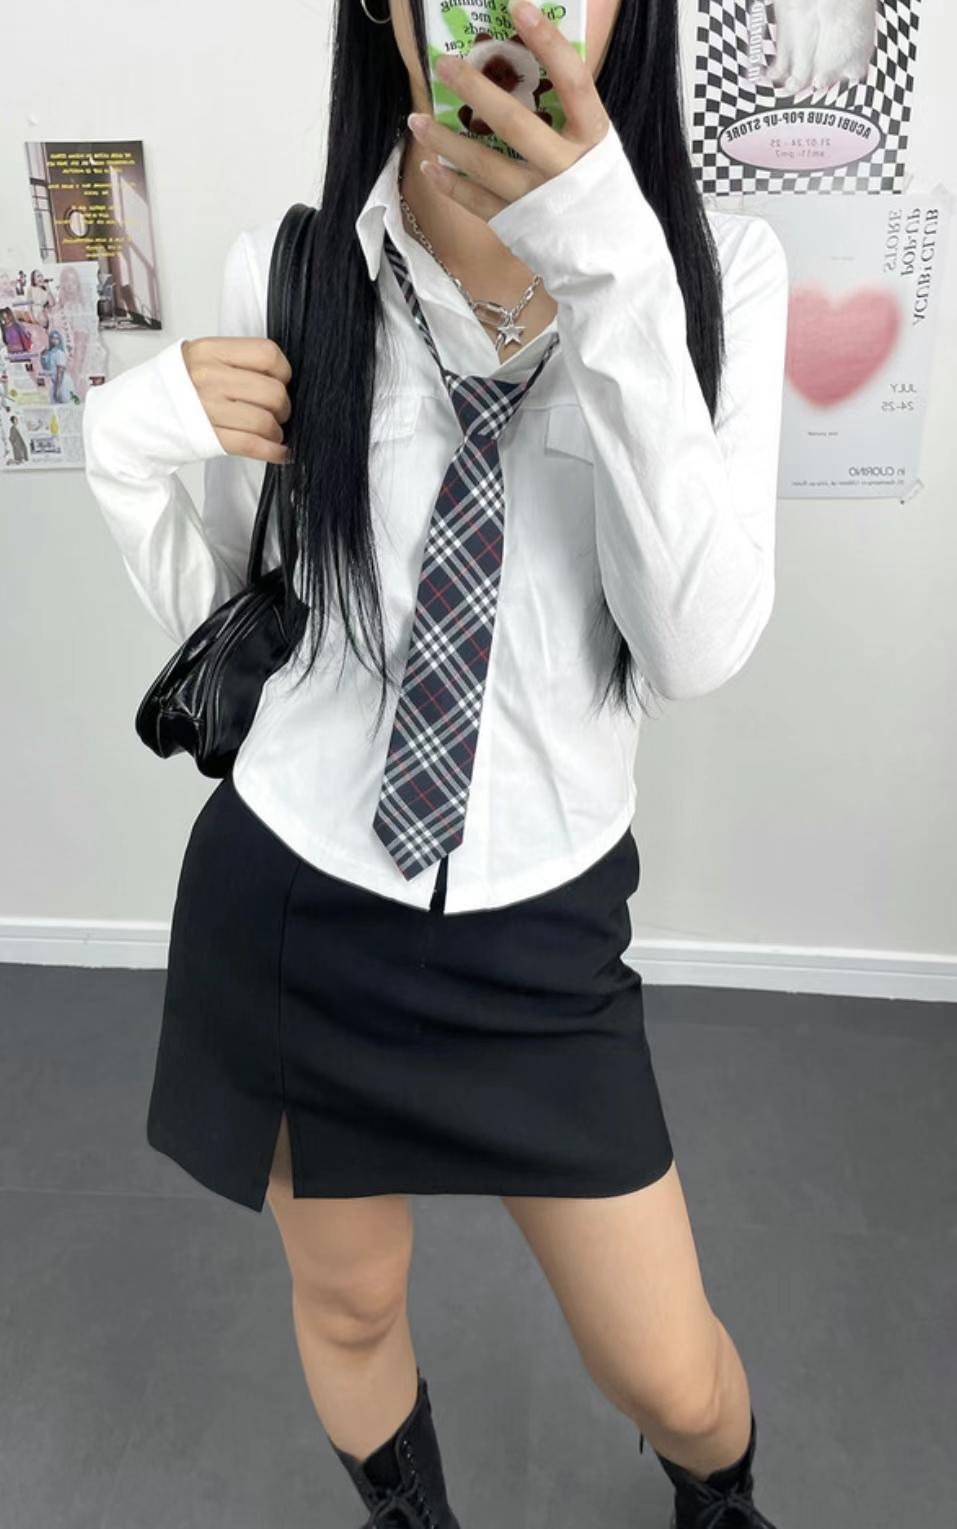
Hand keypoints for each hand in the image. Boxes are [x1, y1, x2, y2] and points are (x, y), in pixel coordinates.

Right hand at [181, 336, 291, 463]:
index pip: (267, 354)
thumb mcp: (198, 358)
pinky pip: (252, 445)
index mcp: (210, 351)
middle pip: (272, 391)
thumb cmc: (172, 387)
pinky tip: (279, 452)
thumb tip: (277, 378)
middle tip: (278, 412)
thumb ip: (234, 361)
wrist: (134, 415)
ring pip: (264, 421)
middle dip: (283, 406)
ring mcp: (207, 409)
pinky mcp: (208, 438)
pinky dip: (272, 451)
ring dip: (276, 431)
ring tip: (271, 432)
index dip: (283, 371)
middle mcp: (209, 377)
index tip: (281, 381)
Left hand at [407, 0, 610, 221]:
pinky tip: (429, 166)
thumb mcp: (597, 147)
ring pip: (485, 165)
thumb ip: (569, 114)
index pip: (573, 81)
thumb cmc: (600, 190)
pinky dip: (450, 184)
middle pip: (515, 123)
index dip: (548, 43)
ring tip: (416, 119)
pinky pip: (477, 201)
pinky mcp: (520, 224)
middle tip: (443, 65)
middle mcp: (566, 167)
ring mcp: (539, 199)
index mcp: (593, 137)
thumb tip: (526, 69)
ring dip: (446, 141)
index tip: (519, 9)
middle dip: (475, 90)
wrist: (612, 258)